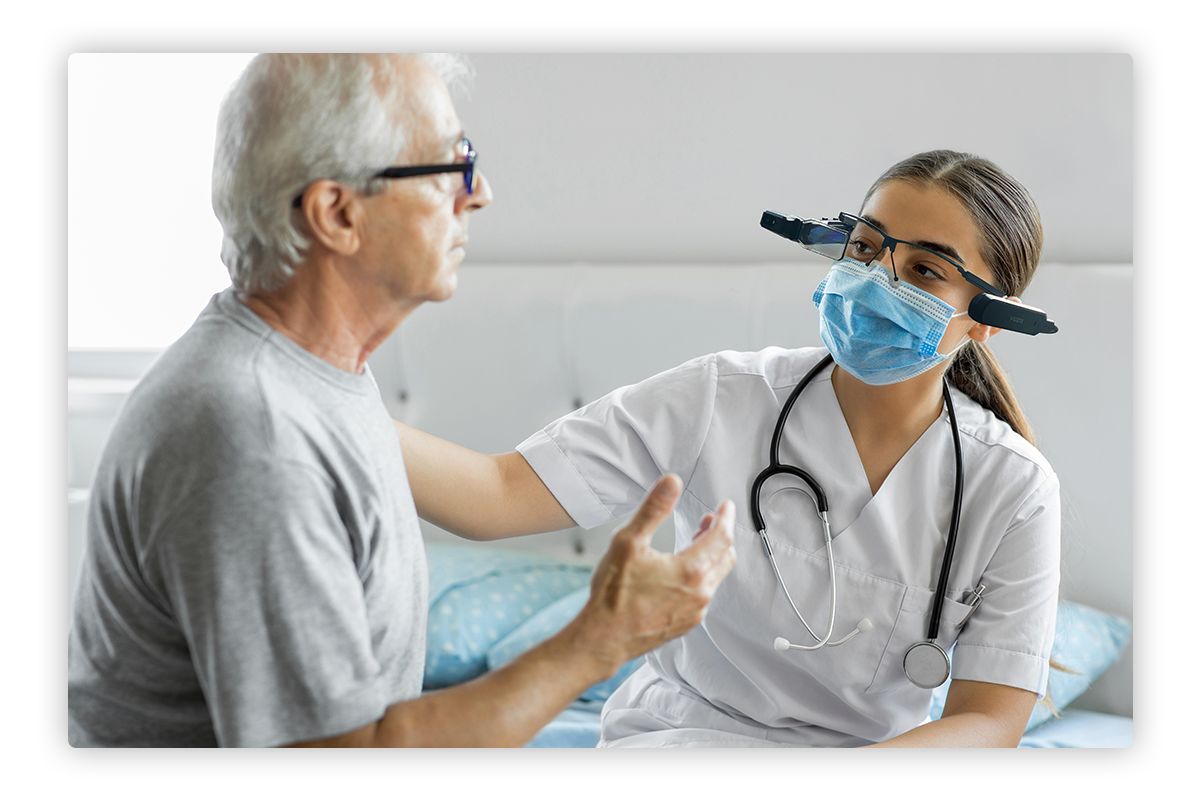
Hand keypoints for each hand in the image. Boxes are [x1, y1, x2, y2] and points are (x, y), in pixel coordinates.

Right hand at [571, 474, 736, 676]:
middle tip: (710, 521)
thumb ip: (654, 509)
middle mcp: (700, 592)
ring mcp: (695, 610)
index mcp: (691, 569)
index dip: (725, 517)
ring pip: (717, 577)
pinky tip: (684, 571)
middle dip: (721, 534)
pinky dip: (703, 576)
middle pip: (725, 556)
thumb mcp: (628, 542)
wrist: (604, 638)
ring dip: (712, 556)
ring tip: (695, 543)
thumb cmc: (613, 595)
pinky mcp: (687, 622)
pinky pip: (705, 594)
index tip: (725, 507)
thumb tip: (671, 484)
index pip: (721, 536)